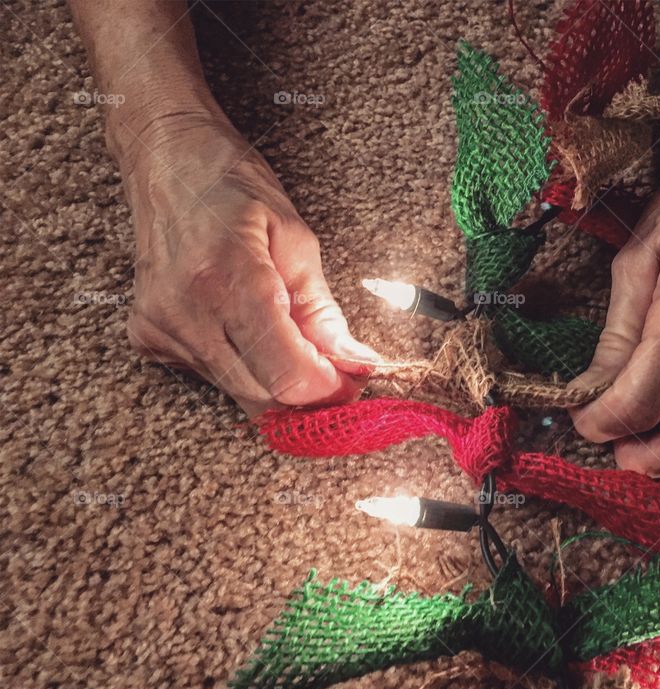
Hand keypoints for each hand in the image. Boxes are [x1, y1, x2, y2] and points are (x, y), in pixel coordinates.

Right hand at [115, 112, 378, 416]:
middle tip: (334, 368)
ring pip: (238, 394)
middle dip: (308, 392)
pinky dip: (243, 366)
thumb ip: (323, 310)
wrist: (163, 160)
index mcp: (231, 279)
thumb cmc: (233, 187)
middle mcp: (188, 313)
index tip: (352, 378)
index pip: (287, 376)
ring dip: (276, 381)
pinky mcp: (146, 338)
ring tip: (294, 341)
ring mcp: (161, 329)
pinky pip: (211, 378)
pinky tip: (246, 329)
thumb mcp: (295, 238)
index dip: (328, 388)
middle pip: (264, 399)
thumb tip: (355, 362)